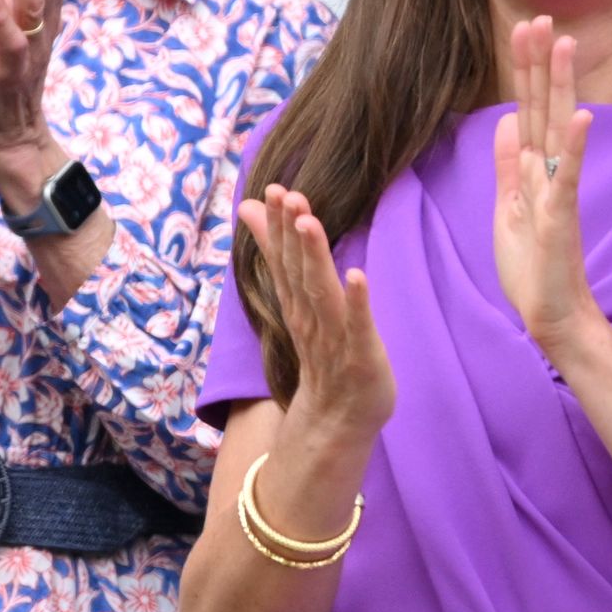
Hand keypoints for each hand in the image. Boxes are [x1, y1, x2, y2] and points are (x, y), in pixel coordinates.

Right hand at [238, 185, 395, 441]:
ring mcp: (335, 337)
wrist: (336, 421)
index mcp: (298, 303)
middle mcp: (311, 317)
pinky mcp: (362, 356)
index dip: (278, 226)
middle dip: (291, 232)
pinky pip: (359, 326)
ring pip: (321, 292)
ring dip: (315, 257)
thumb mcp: (299, 301)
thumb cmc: (325, 353)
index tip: (273, 190)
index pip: (284, 260)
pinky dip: (358, 302)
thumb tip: (250, 208)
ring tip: (308, 223)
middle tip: (285, 195)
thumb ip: (279, 254)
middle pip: (298, 270)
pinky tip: (358, 275)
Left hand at [493, 16, 596, 355]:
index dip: (525, 71)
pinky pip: (569, 176)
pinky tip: (584, 116)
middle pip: (543, 108)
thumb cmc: (532, 266)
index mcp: (531, 170)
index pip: (527, 109)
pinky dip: (575, 146)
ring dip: (561, 87)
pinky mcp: (562, 216)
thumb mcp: (507, 205)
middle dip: (540, 64)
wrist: (549, 313)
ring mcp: (558, 191)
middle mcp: (548, 172)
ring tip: (564, 44)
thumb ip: (507, 162)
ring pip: (558, 129)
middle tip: (540, 17)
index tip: (524, 29)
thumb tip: (506, 118)